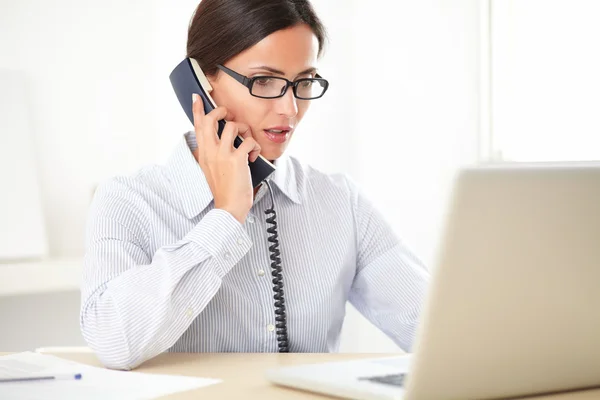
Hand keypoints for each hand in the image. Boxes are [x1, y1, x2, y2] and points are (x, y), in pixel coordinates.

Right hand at [192, 93, 260, 223]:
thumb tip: (217, 140)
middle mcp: (210, 151)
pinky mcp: (237, 159)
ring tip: (246, 141)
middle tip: (228, 116)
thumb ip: (211, 154)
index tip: (197, 97)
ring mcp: (223, 155)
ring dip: (244, 130)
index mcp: (203, 153)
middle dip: (222, 112)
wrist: (229, 207)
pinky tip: (253, 156)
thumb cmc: (223, 189)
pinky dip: (254, 147)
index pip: (197, 126)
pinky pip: (249, 141)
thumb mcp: (210, 169)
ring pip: (233, 126)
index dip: (197, 109)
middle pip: (211, 120)